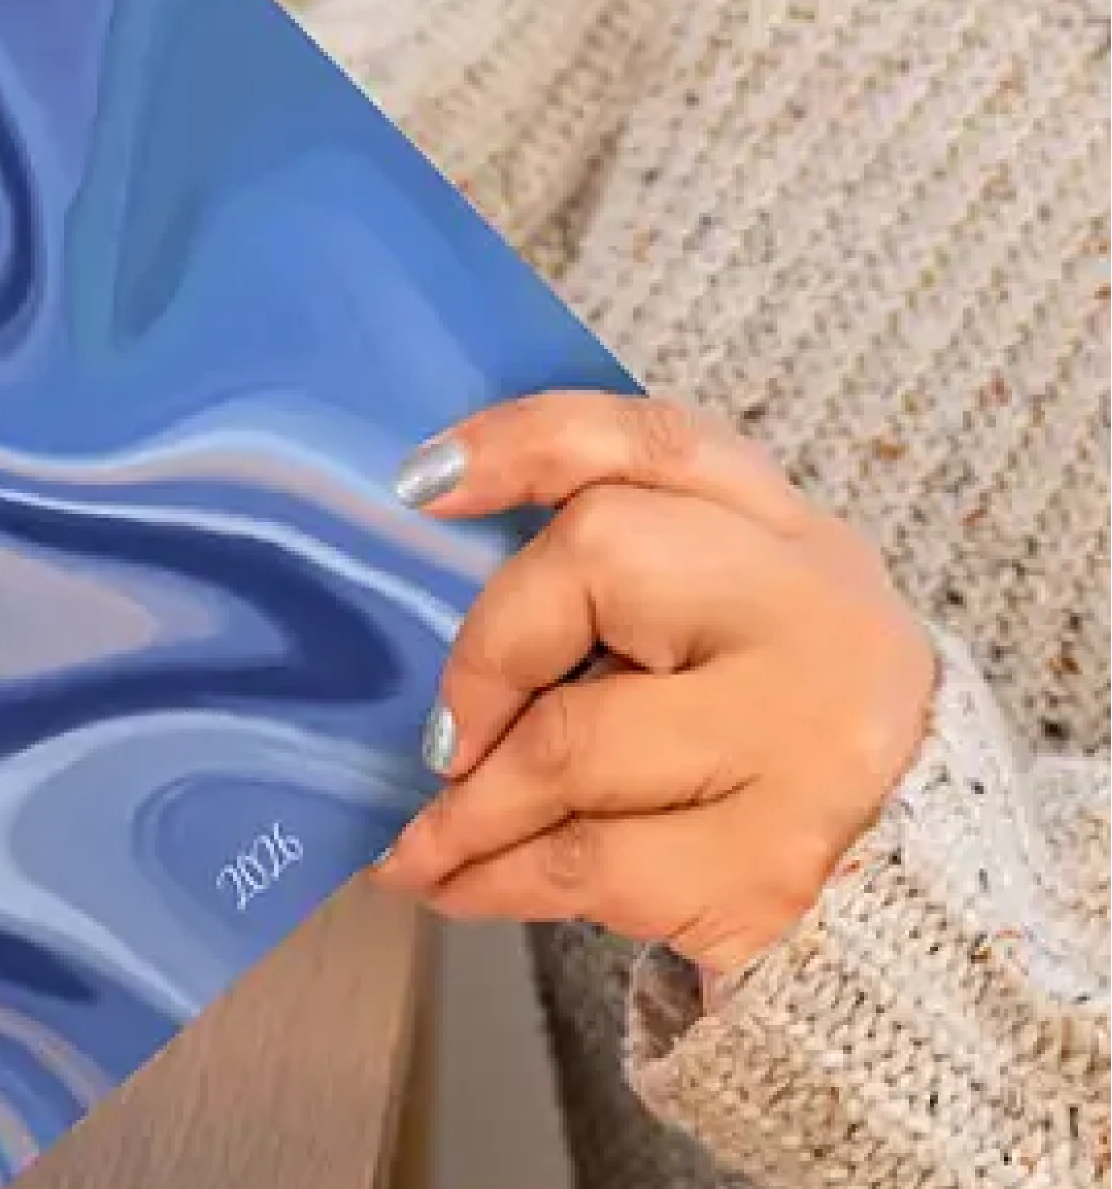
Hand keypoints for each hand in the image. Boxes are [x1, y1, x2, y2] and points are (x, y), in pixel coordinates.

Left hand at [359, 393, 937, 974]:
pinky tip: (458, 886)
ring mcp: (805, 737)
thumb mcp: (718, 622)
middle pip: (598, 560)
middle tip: (441, 743)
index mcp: (787, 534)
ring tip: (418, 848)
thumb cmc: (765, 730)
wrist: (909, 880)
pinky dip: (494, 879)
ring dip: (464, 810)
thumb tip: (425, 563)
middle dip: (484, 662)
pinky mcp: (773, 858)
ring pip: (569, 743)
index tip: (419, 483)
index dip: (531, 442)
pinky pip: (585, 862)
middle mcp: (811, 610)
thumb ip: (609, 575)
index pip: (659, 443)